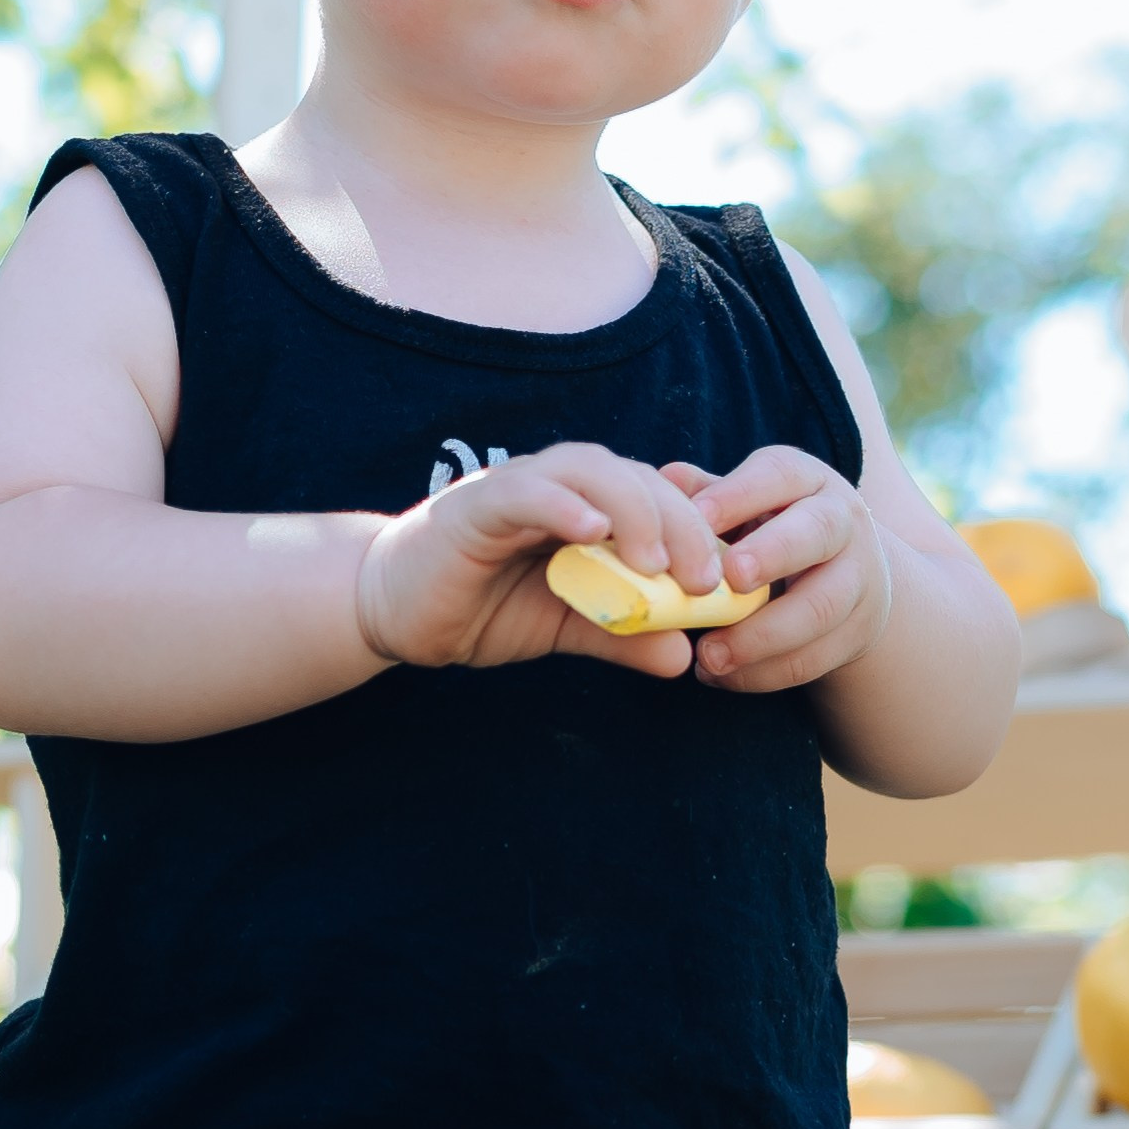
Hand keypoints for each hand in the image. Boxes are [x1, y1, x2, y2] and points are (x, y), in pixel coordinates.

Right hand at [354, 442, 736, 677]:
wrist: (395, 612)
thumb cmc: (482, 609)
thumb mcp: (566, 627)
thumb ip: (622, 634)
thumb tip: (686, 657)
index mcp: (589, 506)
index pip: (661, 500)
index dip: (702, 532)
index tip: (733, 582)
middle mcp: (561, 484)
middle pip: (638, 479)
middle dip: (682, 524)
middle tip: (708, 578)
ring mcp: (520, 486)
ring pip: (591, 470)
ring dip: (632, 510)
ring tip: (655, 563)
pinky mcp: (478, 503)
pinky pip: (528, 492)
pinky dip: (562, 505)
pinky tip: (591, 532)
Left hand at [661, 447, 891, 695]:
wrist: (849, 575)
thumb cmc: (775, 529)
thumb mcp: (748, 502)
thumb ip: (707, 493)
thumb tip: (664, 479)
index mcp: (807, 480)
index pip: (779, 475)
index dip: (738, 495)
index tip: (698, 518)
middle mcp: (842, 521)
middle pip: (815, 533)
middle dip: (771, 554)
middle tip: (729, 580)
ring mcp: (858, 579)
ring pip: (819, 608)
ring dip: (760, 637)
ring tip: (708, 655)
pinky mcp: (857, 632)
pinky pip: (814, 659)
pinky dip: (764, 674)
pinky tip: (722, 676)